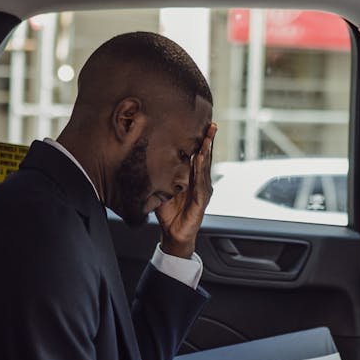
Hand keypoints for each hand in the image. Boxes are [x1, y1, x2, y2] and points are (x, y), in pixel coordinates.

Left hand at [156, 122, 216, 257]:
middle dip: (208, 141)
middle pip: (205, 158)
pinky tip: (200, 159)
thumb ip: (161, 174)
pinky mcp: (201, 202)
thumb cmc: (168, 212)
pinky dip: (200, 171)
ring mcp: (203, 192)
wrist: (173, 234)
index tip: (204, 125)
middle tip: (212, 125)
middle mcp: (200, 183)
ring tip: (207, 138)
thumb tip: (148, 158)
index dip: (201, 141)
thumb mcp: (162, 188)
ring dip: (206, 152)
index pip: (198, 156)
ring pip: (204, 168)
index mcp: (193, 178)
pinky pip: (200, 184)